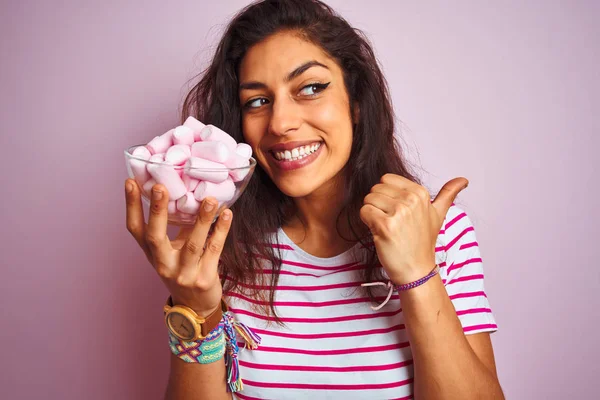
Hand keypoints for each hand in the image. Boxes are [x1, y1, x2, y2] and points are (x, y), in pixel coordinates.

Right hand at [125, 178, 231, 316]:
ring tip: (210, 199)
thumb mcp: (173, 250)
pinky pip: (214, 250)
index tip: (130, 182)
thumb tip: (187, 190)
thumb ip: (178, 225)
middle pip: (155, 236)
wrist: (196, 307)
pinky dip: (221, 231)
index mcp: (152, 253)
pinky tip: (227, 214)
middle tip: (161, 186)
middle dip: (158, 211)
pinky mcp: (204, 279)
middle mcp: (163, 263)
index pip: (135, 228)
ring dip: (202, 220)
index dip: (132, 206)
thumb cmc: (183, 270)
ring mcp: (183, 273)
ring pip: (192, 244)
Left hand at [360, 174, 468, 284]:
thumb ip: (448, 194)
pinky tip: (379, 232)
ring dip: (371, 213)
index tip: (396, 211)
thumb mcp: (439, 215)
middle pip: (375, 188)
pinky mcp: (385, 225)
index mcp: (421, 193)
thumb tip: (463, 180)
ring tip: (386, 227)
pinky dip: (366, 222)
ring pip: (368, 199)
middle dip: (377, 204)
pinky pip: (364, 211)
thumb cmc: (423, 243)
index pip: (386, 179)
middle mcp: (411, 200)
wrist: (417, 270)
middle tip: (391, 222)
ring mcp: (399, 212)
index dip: (386, 195)